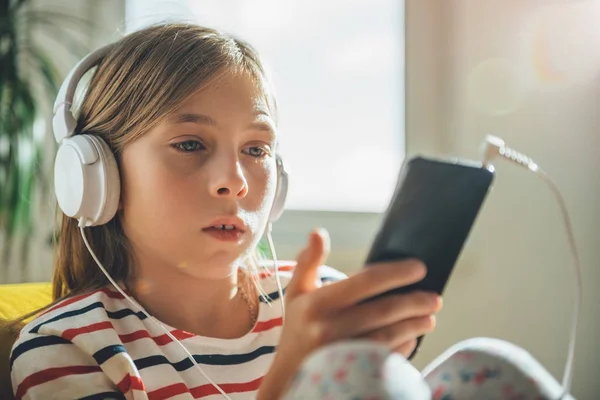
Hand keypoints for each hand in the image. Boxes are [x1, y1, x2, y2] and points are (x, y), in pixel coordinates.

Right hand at [257, 228, 441, 399]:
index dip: (396, 272)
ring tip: (429, 317)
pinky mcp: (351, 373)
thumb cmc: (298, 327)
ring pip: (388, 336)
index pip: (366, 281)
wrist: (290, 373)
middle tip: (434, 298)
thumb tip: (318, 232)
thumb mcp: (296, 291)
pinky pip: (385, 358)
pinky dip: (404, 348)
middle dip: (414, 301)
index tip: (418, 268)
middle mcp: (328, 328)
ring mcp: (341, 353)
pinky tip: (412, 338)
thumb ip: (308, 261)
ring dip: (414, 325)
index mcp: (318, 302)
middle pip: (383, 310)